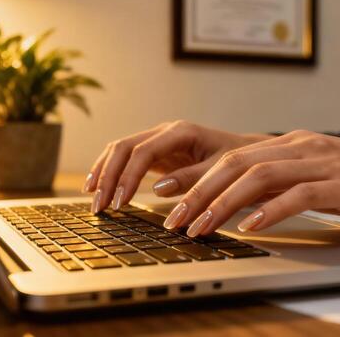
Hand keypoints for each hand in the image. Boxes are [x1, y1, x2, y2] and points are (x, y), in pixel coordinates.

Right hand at [83, 120, 272, 212]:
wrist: (247, 154)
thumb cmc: (239, 162)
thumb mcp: (222, 171)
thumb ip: (193, 179)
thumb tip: (158, 188)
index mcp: (181, 132)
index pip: (143, 151)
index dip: (128, 176)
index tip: (119, 203)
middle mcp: (165, 132)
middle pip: (124, 147)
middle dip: (107, 176)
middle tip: (99, 206)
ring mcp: (158, 141)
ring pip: (119, 150)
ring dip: (103, 173)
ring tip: (92, 198)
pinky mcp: (155, 153)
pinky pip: (126, 158)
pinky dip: (111, 172)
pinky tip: (100, 189)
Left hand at [162, 130, 339, 236]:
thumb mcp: (316, 175)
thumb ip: (280, 182)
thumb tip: (242, 201)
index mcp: (290, 145)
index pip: (231, 156)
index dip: (194, 174)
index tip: (165, 194)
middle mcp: (300, 147)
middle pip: (235, 163)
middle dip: (198, 191)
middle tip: (173, 218)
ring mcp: (321, 163)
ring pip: (258, 176)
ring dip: (223, 204)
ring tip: (200, 228)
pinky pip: (297, 195)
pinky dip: (269, 211)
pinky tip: (248, 228)